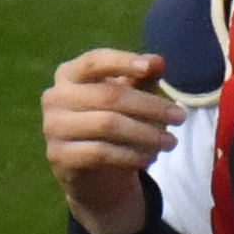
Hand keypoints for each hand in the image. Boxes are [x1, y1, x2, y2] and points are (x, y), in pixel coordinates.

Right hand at [42, 47, 185, 233]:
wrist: (94, 173)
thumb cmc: (113, 123)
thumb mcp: (131, 96)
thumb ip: (142, 77)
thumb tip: (158, 61)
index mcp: (68, 74)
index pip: (94, 61)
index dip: (122, 62)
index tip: (151, 68)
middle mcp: (55, 97)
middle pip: (108, 96)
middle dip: (149, 106)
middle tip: (180, 116)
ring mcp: (53, 128)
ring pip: (107, 126)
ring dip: (145, 134)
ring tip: (170, 142)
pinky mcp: (59, 156)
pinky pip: (100, 153)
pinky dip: (130, 155)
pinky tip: (149, 158)